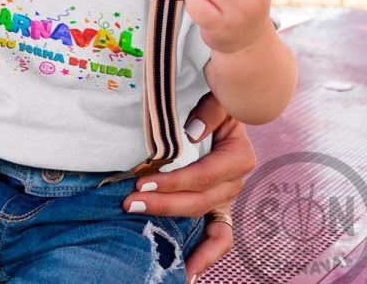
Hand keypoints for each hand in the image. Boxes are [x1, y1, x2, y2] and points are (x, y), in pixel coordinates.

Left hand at [122, 94, 255, 281]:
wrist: (228, 108)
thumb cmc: (219, 104)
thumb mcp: (218, 100)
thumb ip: (209, 113)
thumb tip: (191, 134)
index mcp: (238, 157)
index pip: (203, 176)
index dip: (172, 183)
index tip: (142, 185)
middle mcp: (235, 181)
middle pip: (199, 201)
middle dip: (163, 205)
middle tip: (129, 204)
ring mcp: (227, 196)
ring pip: (204, 219)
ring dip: (175, 227)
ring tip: (147, 238)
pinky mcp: (219, 205)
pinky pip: (219, 237)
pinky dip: (205, 256)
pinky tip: (186, 273)